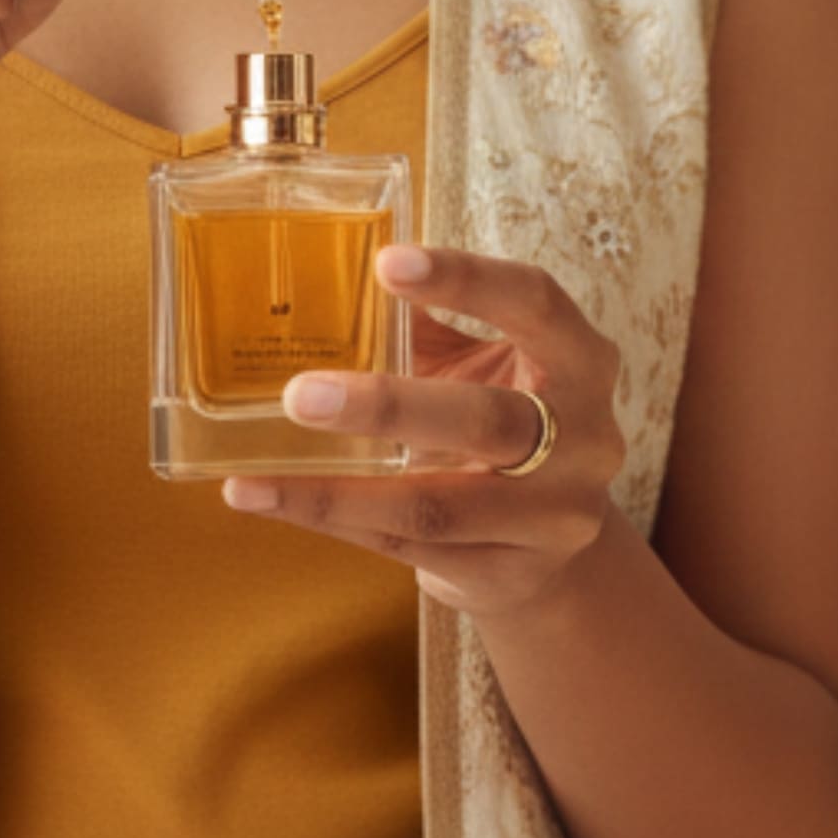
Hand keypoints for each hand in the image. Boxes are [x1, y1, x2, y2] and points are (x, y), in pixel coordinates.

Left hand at [221, 245, 627, 614]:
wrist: (544, 544)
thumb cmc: (497, 424)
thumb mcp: (475, 367)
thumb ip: (419, 326)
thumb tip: (322, 269)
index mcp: (581, 362)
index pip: (537, 304)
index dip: (468, 280)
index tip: (387, 262)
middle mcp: (585, 441)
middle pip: (489, 421)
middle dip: (390, 406)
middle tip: (301, 394)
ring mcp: (553, 519)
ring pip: (438, 507)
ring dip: (339, 493)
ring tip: (251, 480)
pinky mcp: (509, 575)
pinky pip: (409, 550)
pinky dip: (334, 522)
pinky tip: (271, 502)